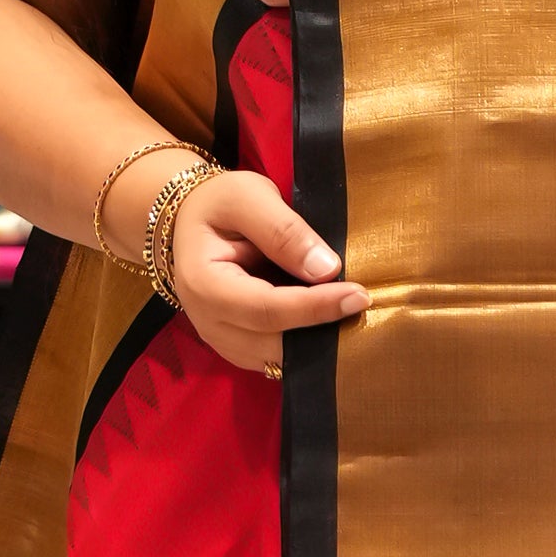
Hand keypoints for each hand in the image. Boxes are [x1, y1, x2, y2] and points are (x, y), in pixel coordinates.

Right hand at [135, 159, 363, 376]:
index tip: (359, 295)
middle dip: (323, 332)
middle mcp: (208, 323)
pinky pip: (276, 358)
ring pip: (277, 360)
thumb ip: (283, 229)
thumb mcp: (246, 196)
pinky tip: (332, 325)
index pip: (266, 308)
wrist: (190, 221)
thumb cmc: (219, 204)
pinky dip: (306, 347)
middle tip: (366, 308)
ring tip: (353, 317)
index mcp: (204, 284)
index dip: (315, 307)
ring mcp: (222, 341)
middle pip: (274, 344)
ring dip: (318, 345)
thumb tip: (325, 268)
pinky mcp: (238, 348)